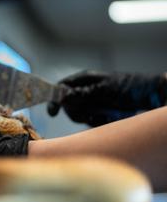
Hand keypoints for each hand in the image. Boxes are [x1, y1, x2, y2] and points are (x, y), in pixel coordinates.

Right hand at [48, 71, 166, 126]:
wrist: (149, 96)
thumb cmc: (129, 87)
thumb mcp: (105, 89)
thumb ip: (83, 93)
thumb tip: (63, 97)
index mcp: (83, 79)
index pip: (61, 88)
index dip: (54, 99)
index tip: (53, 113)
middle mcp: (84, 90)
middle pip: (67, 104)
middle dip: (76, 112)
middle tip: (89, 115)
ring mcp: (91, 102)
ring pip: (77, 114)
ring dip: (87, 118)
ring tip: (103, 116)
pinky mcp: (98, 112)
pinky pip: (89, 121)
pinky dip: (96, 122)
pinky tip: (108, 119)